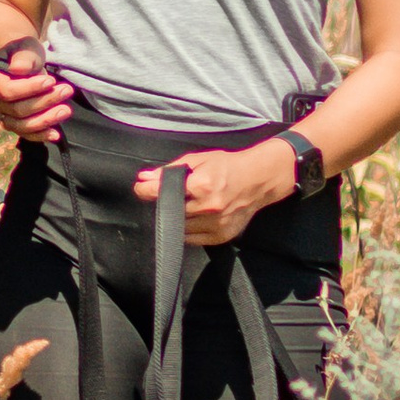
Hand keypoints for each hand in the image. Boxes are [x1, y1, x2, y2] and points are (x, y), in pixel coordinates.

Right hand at [0, 37, 72, 142]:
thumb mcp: (25, 46)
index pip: (7, 91)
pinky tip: (55, 134)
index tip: (51, 81)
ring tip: (66, 110)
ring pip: (21, 125)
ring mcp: (1, 115)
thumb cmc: (21, 51)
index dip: (29, 89)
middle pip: (17, 110)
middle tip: (67, 90)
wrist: (17, 59)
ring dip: (45, 119)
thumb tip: (19, 69)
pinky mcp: (12, 123)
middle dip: (44, 102)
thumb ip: (24, 56)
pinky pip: (24, 134)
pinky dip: (40, 135)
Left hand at [134, 139, 295, 243]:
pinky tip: (194, 216)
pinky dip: (188, 230)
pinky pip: (193, 239)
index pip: (164, 192)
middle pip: (171, 212)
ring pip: (180, 228)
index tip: (141, 188)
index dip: (147, 190)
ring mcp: (216, 224)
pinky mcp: (221, 236)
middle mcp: (209, 207)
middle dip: (164, 204)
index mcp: (203, 185)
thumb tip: (143, 178)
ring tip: (185, 205)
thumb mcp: (198, 160)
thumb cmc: (227, 166)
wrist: (258, 180)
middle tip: (167, 196)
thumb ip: (170, 170)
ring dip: (176, 218)